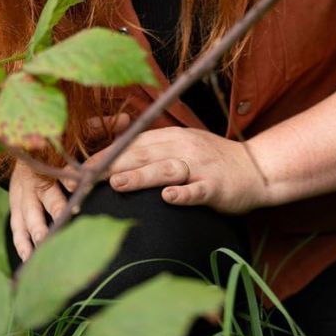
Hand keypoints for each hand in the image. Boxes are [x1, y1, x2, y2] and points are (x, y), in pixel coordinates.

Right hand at [7, 114, 129, 260]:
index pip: (60, 172)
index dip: (69, 180)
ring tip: (45, 251)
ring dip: (36, 234)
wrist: (21, 151)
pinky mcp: (15, 210)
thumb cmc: (56, 145)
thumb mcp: (73, 133)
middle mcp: (34, 181)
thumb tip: (124, 119)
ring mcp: (22, 198)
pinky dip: (22, 246)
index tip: (77, 188)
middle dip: (54, 211)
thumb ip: (97, 128)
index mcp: (49, 162)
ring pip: (27, 218)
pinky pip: (16, 230)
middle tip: (63, 225)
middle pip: (45, 198)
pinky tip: (30, 261)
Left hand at [87, 127, 269, 214]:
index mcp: (172, 137)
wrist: (257, 168)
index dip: (105, 155)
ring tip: (117, 184)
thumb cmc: (213, 161)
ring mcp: (200, 166)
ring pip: (166, 169)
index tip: (78, 168)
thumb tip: (113, 158)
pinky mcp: (216, 186)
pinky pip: (198, 190)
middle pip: (143, 154)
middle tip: (85, 178)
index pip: (132, 144)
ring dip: (141, 176)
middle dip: (112, 164)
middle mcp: (184, 147)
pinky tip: (169, 197)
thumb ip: (152, 151)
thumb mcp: (182, 148)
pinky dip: (183, 193)